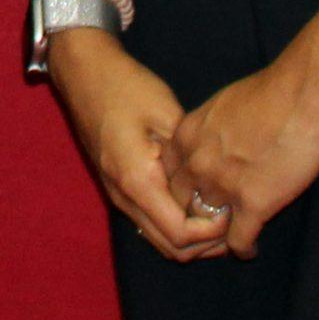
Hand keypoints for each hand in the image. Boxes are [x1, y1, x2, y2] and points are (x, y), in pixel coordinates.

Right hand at [46, 30, 231, 262]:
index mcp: (137, 181)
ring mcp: (117, 195)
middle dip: (206, 244)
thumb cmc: (125, 86)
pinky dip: (175, 225)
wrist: (83, 71)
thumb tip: (216, 187)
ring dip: (191, 238)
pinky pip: (150, 222)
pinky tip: (194, 203)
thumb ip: (189, 158)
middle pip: (171, 248)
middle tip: (235, 221)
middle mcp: (124, 198)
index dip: (213, 232)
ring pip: (159, 239)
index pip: (181, 233)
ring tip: (219, 215)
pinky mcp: (117, 187)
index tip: (234, 210)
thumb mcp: (166, 114)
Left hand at [161, 50, 318, 257]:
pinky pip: (238, 240)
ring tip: (227, 241)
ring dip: (217, 236)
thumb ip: (210, 131)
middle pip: (180, 203)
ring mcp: (223, 185)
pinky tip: (250, 248)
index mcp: (187, 134)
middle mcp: (197, 162)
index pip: (166, 174)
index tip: (192, 198)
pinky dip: (243, 248)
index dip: (179, 189)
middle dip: (192, 216)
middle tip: (206, 228)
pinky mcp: (254, 203)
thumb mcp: (222, 106)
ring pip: (207, 226)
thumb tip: (213, 144)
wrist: (304, 92)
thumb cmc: (271, 91)